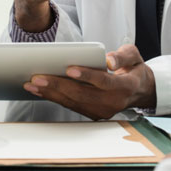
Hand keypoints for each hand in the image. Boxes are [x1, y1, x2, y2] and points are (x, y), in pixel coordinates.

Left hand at [22, 44, 156, 119]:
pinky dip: (55, 98)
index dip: (86, 76)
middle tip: (38, 77)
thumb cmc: (133, 69)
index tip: (69, 68)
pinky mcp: (93, 114)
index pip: (103, 81)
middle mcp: (113, 103)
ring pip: (73, 102)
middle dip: (58, 85)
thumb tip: (108, 59)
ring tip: (32, 84)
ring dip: (51, 93)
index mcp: (125, 86)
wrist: (139, 90)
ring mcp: (103, 111)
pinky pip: (71, 106)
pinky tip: (40, 91)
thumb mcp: (134, 56)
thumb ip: (123, 55)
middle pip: (82, 94)